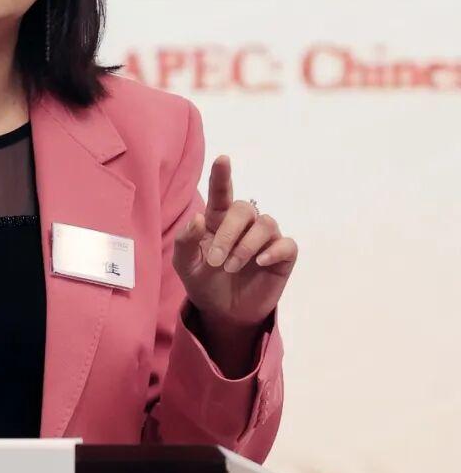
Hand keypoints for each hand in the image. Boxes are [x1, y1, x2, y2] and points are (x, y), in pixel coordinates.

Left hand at [172, 154, 296, 332]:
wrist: (223, 313)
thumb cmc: (204, 282)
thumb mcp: (186, 266)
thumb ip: (185, 242)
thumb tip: (197, 218)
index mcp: (218, 220)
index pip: (221, 193)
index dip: (222, 175)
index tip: (223, 159)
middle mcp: (243, 225)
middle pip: (245, 209)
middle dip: (228, 233)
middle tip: (215, 260)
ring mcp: (264, 239)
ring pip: (265, 224)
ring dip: (246, 245)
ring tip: (230, 267)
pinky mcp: (282, 257)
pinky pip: (286, 244)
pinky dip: (273, 250)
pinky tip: (259, 262)